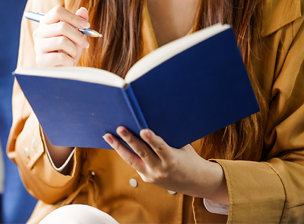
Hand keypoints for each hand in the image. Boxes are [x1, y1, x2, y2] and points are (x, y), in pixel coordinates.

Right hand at [33, 6, 90, 67]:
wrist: (63, 71)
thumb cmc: (68, 51)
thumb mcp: (75, 35)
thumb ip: (79, 22)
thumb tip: (83, 10)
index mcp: (46, 22)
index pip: (58, 11)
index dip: (74, 17)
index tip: (85, 26)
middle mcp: (39, 32)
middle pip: (62, 26)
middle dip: (78, 36)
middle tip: (84, 43)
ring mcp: (38, 46)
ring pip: (62, 41)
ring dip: (74, 50)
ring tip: (74, 54)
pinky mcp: (40, 60)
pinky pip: (61, 57)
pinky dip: (70, 60)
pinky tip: (68, 63)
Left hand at [103, 127, 228, 203]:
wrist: (195, 182)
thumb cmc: (189, 159)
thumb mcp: (182, 147)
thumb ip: (168, 138)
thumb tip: (151, 121)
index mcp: (172, 160)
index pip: (160, 148)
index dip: (152, 139)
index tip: (143, 131)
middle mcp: (160, 169)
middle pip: (142, 153)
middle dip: (129, 140)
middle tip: (119, 128)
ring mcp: (152, 176)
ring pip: (132, 160)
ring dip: (119, 147)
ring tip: (108, 136)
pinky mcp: (147, 178)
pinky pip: (134, 164)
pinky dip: (125, 153)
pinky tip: (116, 143)